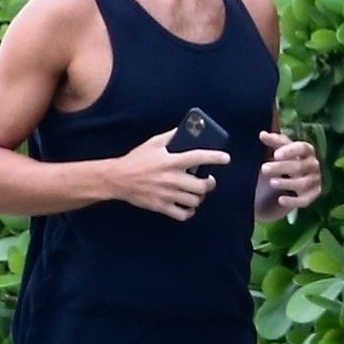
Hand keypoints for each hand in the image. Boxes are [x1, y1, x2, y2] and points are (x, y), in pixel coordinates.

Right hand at [110, 129, 229, 221]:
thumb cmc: (136, 160)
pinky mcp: (161, 207)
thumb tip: (186, 129)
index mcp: (171, 161)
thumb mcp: (153, 143)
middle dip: (210, 183)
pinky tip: (188, 206)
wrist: (117, 179)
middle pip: (202, 186)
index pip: (199, 157)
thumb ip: (171, 136)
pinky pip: (183, 214)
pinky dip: (189, 212)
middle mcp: (171, 178)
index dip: (215, 157)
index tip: (226, 158)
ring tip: (196, 192)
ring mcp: (167, 194)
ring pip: (195, 201)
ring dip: (199, 197)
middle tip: (208, 180)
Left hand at [259, 128, 322, 210]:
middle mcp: (314, 165)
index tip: (275, 155)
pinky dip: (293, 201)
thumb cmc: (286, 161)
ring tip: (271, 182)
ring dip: (287, 183)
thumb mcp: (279, 151)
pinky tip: (281, 200)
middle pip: (300, 166)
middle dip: (282, 167)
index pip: (302, 148)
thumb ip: (273, 142)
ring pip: (303, 183)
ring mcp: (314, 181)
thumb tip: (262, 134)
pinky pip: (304, 200)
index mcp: (307, 151)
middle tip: (264, 168)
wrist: (290, 183)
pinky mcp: (312, 196)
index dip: (290, 151)